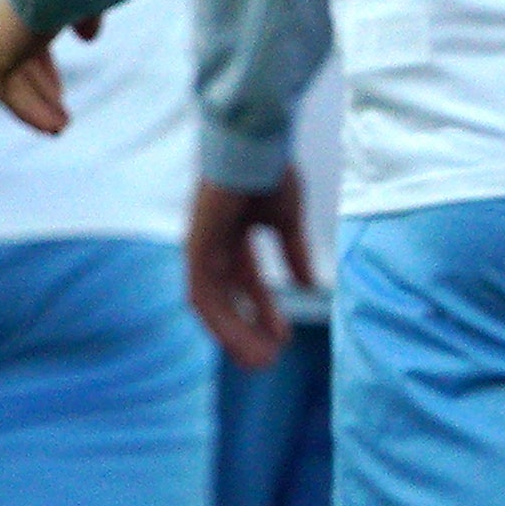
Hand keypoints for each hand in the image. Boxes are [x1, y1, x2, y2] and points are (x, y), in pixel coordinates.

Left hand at [0, 0, 93, 136]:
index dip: (44, 73)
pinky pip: (8, 94)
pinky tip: (51, 126)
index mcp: (23, 8)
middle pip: (18, 69)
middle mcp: (5, 24)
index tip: (60, 93)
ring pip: (13, 85)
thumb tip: (87, 38)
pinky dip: (29, 111)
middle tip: (59, 120)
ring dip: (37, 108)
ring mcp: (0, 40)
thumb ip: (86, 17)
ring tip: (59, 129)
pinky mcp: (2, 55)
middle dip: (40, 94)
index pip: (27, 48)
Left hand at [187, 171, 311, 369]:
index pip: (246, 285)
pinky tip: (243, 341)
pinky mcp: (197, 248)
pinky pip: (204, 296)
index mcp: (232, 236)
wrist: (258, 144)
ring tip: (261, 361)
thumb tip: (307, 286)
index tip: (283, 339)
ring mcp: (202, 247)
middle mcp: (212, 245)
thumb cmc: (271, 171)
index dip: (264, 313)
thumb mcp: (287, 222)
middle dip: (247, 332)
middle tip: (268, 361)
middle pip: (226, 301)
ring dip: (235, 336)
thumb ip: (293, 253)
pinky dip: (223, 321)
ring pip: (213, 306)